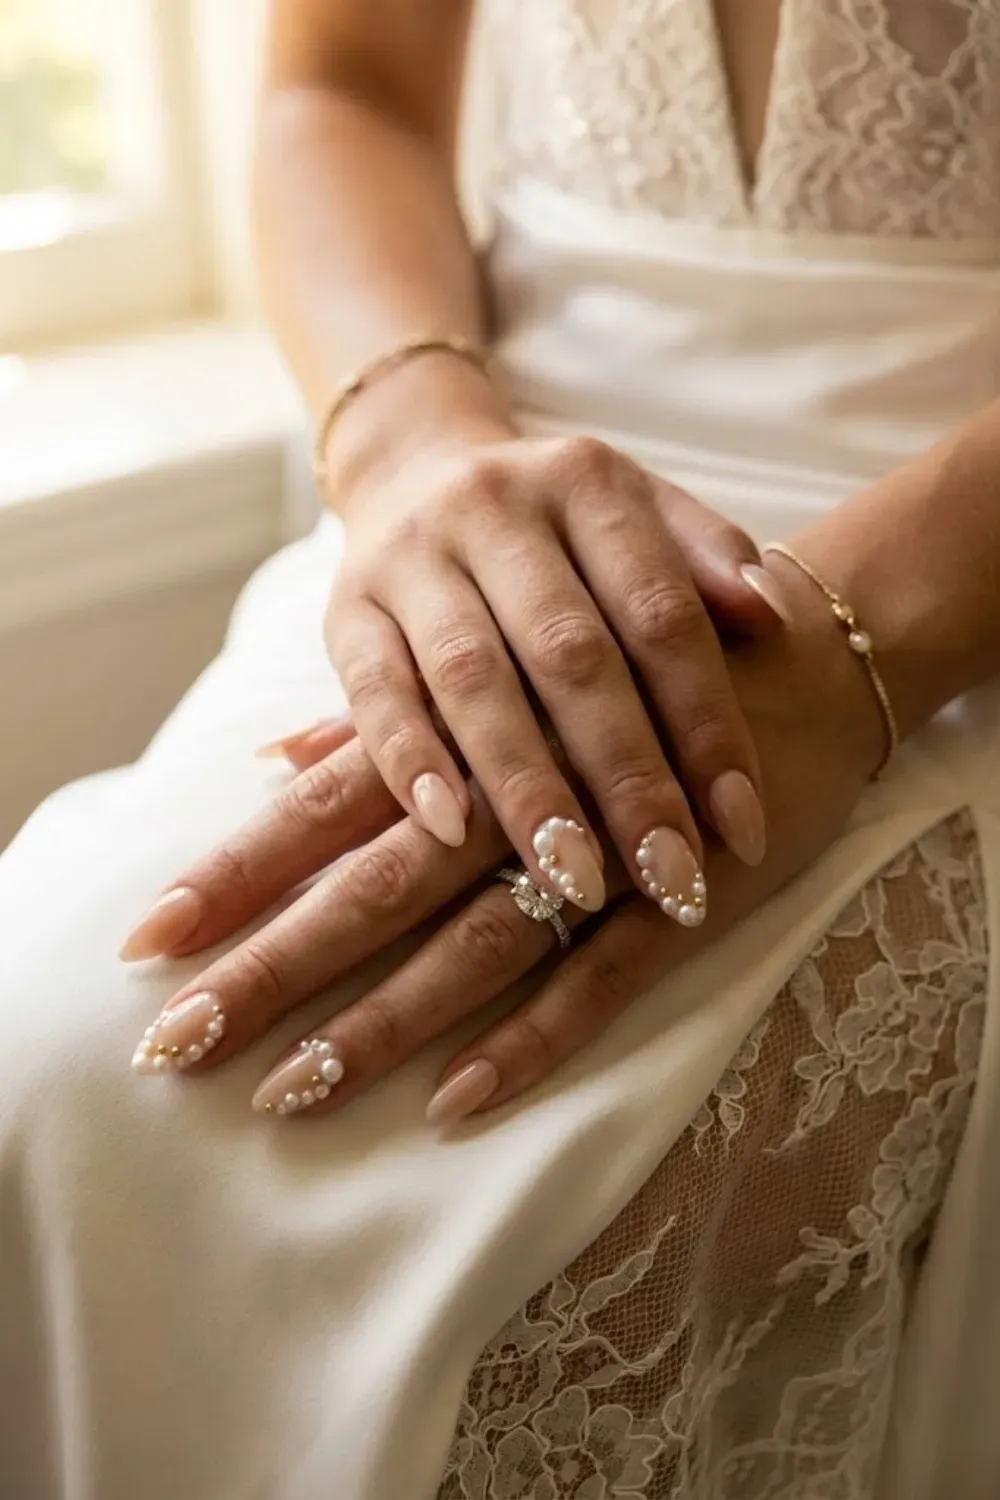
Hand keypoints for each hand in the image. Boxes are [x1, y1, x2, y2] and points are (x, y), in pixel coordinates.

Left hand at [125, 555, 882, 1118]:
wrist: (797, 651)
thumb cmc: (629, 658)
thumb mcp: (502, 669)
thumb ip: (387, 720)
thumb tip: (271, 760)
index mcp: (460, 723)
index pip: (321, 808)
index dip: (235, 871)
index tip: (149, 939)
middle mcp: (512, 782)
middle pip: (372, 883)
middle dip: (274, 965)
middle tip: (177, 1045)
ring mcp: (597, 843)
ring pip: (470, 939)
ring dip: (380, 1019)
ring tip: (292, 1090)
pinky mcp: (676, 891)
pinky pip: (598, 977)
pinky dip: (529, 1039)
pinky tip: (455, 1102)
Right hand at [328, 429, 784, 921]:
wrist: (415, 469)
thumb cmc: (556, 524)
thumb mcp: (638, 511)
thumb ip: (707, 557)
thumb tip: (772, 616)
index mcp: (586, 482)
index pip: (661, 614)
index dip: (707, 724)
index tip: (742, 830)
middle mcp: (494, 508)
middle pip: (571, 657)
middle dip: (626, 779)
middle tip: (671, 881)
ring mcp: (411, 558)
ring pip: (473, 682)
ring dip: (525, 789)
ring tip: (574, 884)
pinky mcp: (344, 609)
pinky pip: (374, 691)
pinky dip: (409, 762)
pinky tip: (448, 832)